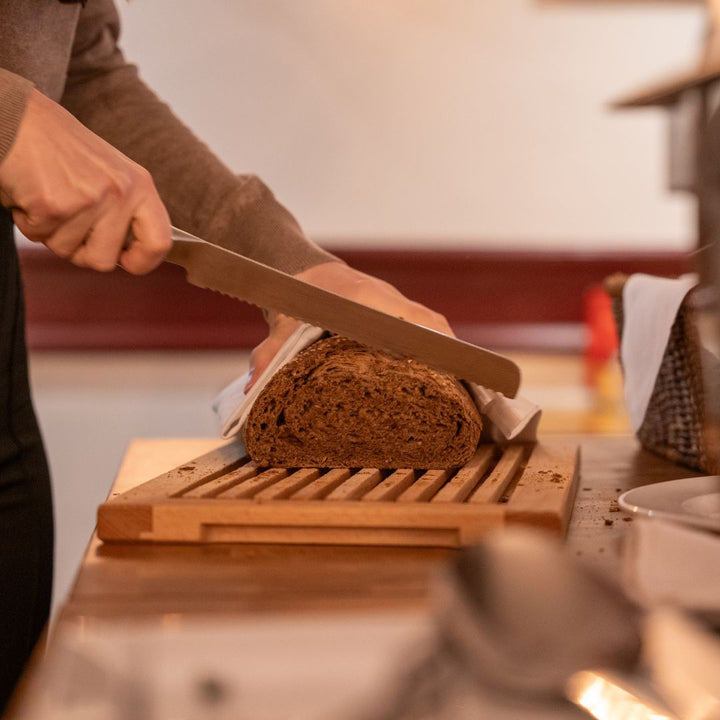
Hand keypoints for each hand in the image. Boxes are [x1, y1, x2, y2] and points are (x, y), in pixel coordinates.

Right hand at [0, 89, 170, 273]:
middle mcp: (119, 193)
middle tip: (66, 223)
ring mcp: (88, 200)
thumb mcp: (111, 174)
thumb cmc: (61, 148)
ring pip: (67, 251)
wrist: (17, 116)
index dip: (143, 262)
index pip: (160, 242)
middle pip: (104, 261)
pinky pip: (39, 236)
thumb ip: (125, 212)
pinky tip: (30, 193)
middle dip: (79, 251)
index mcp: (140, 186)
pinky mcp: (54, 205)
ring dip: (50, 233)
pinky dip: (28, 221)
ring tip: (47, 197)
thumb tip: (127, 256)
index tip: (126, 261)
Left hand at [245, 261, 453, 390]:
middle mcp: (388, 298)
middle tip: (461, 390)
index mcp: (368, 300)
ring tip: (458, 387)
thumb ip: (269, 354)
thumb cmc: (295, 296)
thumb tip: (254, 389)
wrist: (298, 270)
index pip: (416, 320)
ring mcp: (393, 301)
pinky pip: (421, 323)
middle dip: (450, 354)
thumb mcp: (281, 325)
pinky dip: (433, 343)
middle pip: (432, 325)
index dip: (439, 345)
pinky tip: (438, 370)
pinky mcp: (392, 307)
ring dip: (444, 350)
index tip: (454, 369)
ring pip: (430, 324)